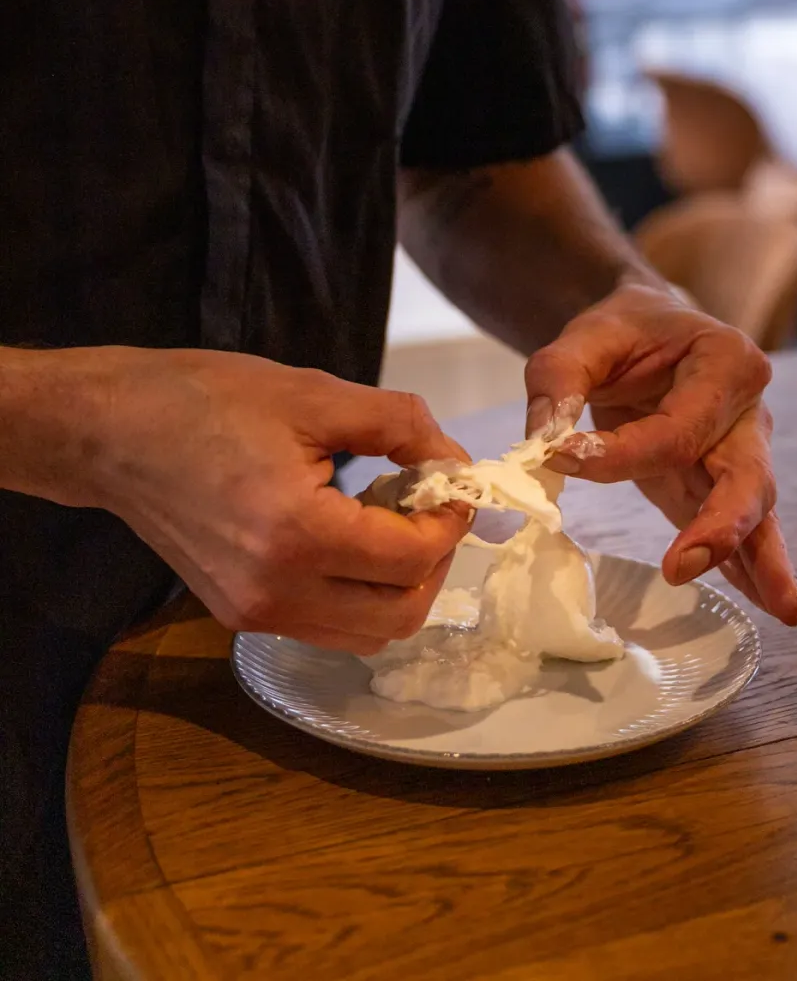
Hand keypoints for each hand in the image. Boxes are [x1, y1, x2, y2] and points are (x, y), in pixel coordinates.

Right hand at [85, 347, 470, 652]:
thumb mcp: (315, 393)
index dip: (450, 520)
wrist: (111, 432)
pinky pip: (326, 626)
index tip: (454, 481)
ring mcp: (253, 614)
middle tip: (433, 506)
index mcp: (296, 535)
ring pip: (366, 634)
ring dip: (399, 586)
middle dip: (433, 563)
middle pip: (398, 616)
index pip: (409, 559)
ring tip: (391, 520)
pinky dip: (359, 593)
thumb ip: (399, 424)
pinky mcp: (238, 615)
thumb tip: (453, 460)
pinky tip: (351, 534)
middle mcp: (275, 593)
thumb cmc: (207, 399)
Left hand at [524, 284, 796, 626]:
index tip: (563, 460)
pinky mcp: (721, 485)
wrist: (645, 330)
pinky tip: (767, 603)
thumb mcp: (582, 339)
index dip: (623, 453)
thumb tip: (545, 442)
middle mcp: (748, 409)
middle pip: (747, 475)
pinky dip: (752, 568)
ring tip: (786, 609)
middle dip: (722, 524)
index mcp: (724, 360)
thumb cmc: (621, 332)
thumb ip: (558, 380)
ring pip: (757, 510)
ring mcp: (743, 451)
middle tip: (685, 564)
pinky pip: (743, 528)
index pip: (679, 428)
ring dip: (763, 561)